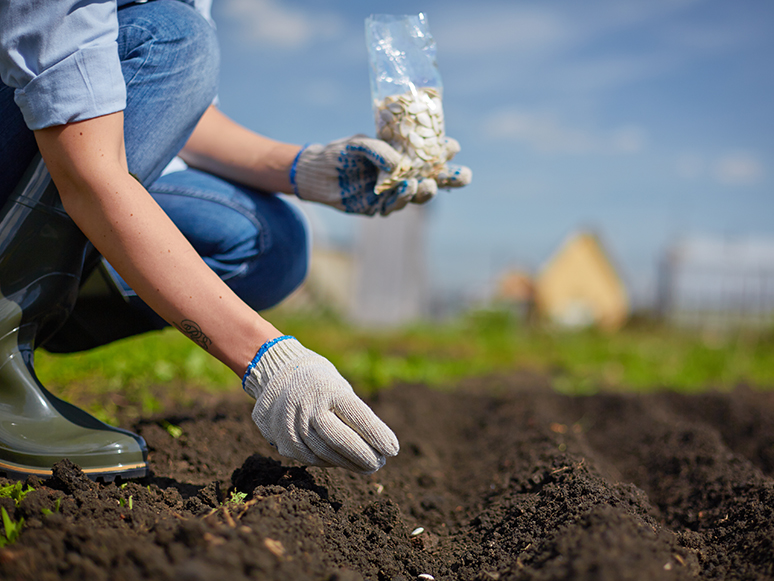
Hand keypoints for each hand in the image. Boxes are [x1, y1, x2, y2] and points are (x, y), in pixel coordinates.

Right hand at [242, 336, 399, 473]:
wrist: (276, 376)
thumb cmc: (320, 383)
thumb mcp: (339, 387)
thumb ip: (354, 413)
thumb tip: (378, 445)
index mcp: (327, 388)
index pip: (357, 415)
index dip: (376, 434)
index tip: (393, 449)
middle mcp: (308, 406)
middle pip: (340, 438)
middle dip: (363, 454)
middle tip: (381, 463)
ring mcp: (292, 424)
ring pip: (326, 453)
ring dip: (350, 463)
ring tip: (367, 466)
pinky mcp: (284, 441)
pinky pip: (312, 458)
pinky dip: (331, 462)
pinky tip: (343, 462)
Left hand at [290, 135, 469, 215]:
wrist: (316, 174)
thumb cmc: (340, 154)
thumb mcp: (359, 144)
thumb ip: (379, 151)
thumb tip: (399, 166)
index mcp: (401, 156)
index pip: (428, 155)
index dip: (443, 152)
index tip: (453, 147)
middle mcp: (401, 176)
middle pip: (432, 179)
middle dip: (450, 179)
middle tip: (464, 176)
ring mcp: (391, 193)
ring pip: (416, 196)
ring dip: (425, 190)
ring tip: (428, 183)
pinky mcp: (378, 208)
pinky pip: (395, 205)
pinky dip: (403, 198)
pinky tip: (407, 188)